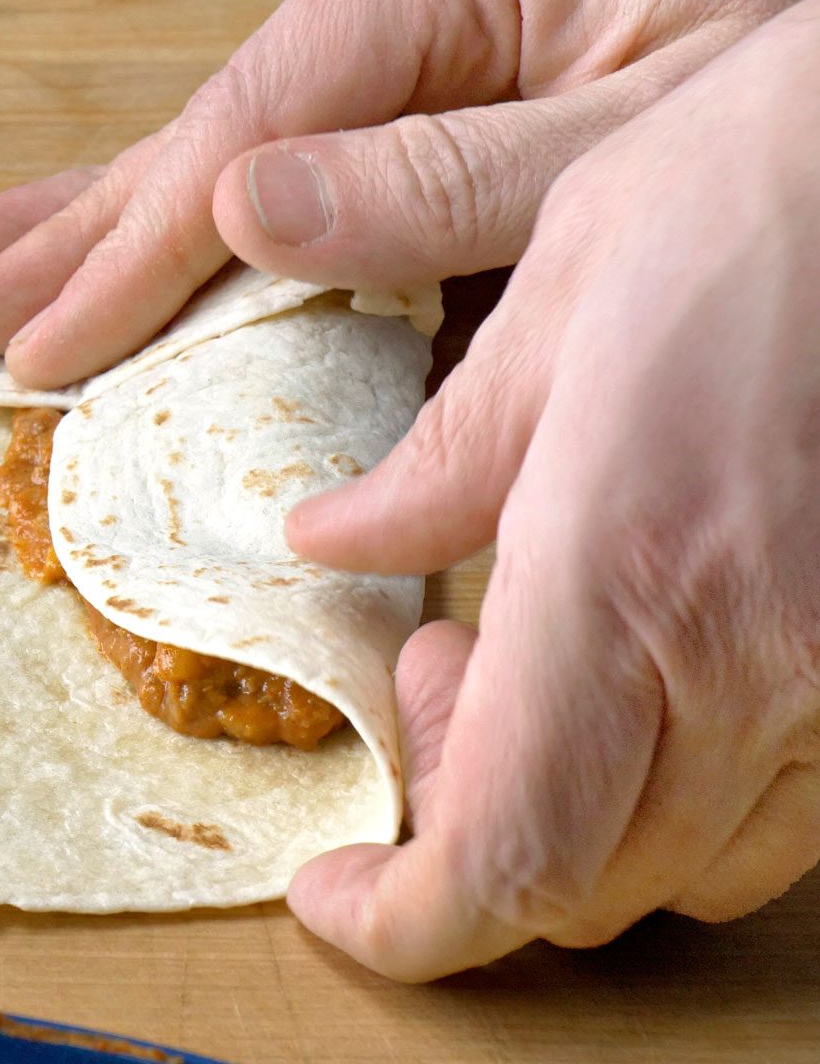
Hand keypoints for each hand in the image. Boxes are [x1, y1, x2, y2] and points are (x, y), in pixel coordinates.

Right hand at [0, 0, 819, 387]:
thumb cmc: (817, 99)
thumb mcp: (650, 137)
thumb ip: (452, 177)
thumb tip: (244, 210)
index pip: (263, 120)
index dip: (144, 247)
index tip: (48, 344)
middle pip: (215, 126)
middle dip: (79, 231)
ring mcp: (428, 37)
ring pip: (233, 151)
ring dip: (98, 225)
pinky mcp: (444, 98)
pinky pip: (300, 178)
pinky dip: (200, 236)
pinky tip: (108, 252)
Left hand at [282, 0, 819, 980]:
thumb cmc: (762, 187)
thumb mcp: (557, 300)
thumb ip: (439, 463)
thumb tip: (334, 539)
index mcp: (627, 571)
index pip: (506, 853)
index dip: (406, 921)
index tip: (336, 893)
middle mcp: (761, 663)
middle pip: (590, 884)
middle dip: (471, 829)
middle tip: (424, 679)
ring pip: (694, 864)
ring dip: (580, 808)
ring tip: (527, 648)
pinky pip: (791, 807)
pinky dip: (689, 782)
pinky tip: (654, 653)